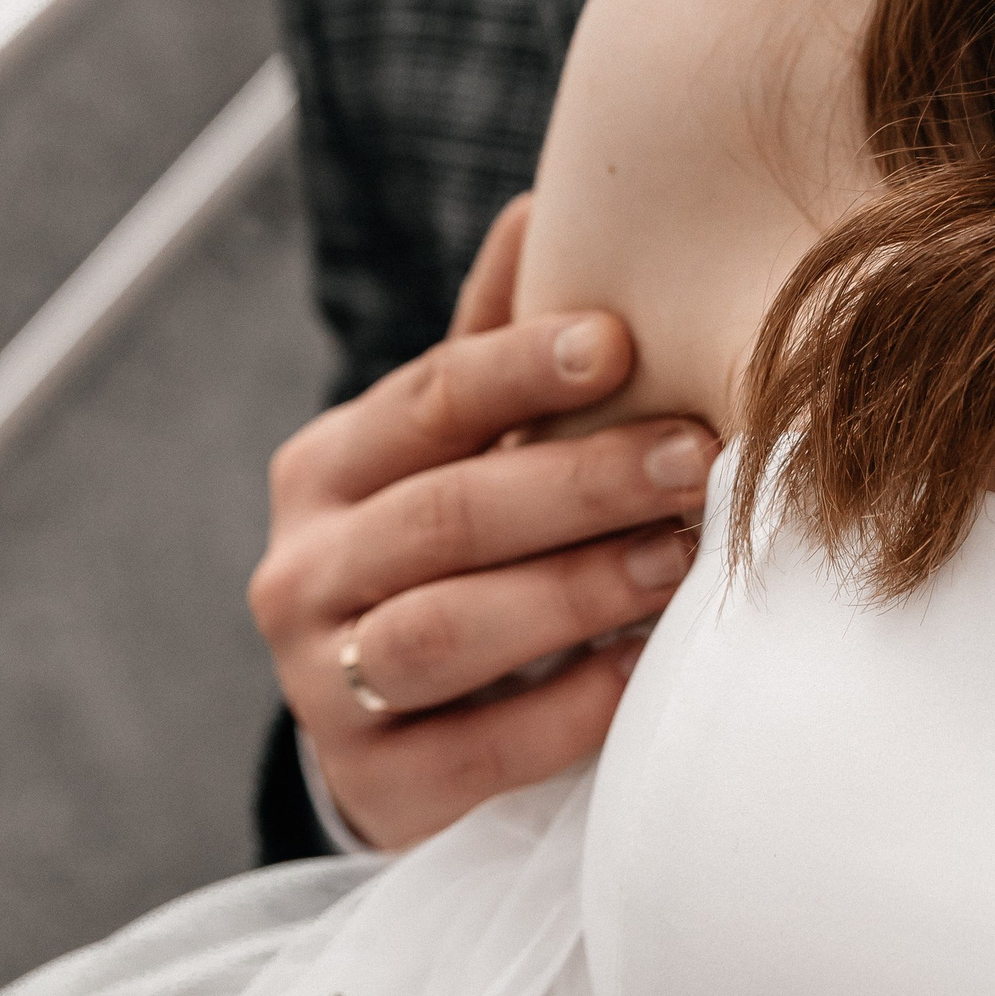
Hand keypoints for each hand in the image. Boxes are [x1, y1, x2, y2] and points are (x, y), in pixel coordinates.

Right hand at [249, 198, 717, 850]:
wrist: (394, 736)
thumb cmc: (453, 559)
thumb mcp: (456, 456)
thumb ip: (492, 349)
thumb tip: (545, 205)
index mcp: (322, 471)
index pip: (422, 404)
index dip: (519, 369)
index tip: (622, 342)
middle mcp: (300, 574)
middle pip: (443, 517)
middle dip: (578, 483)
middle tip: (695, 457)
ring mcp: (324, 688)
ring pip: (445, 630)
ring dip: (573, 590)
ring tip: (677, 557)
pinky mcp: (372, 790)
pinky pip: (479, 748)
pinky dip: (568, 705)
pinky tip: (643, 669)